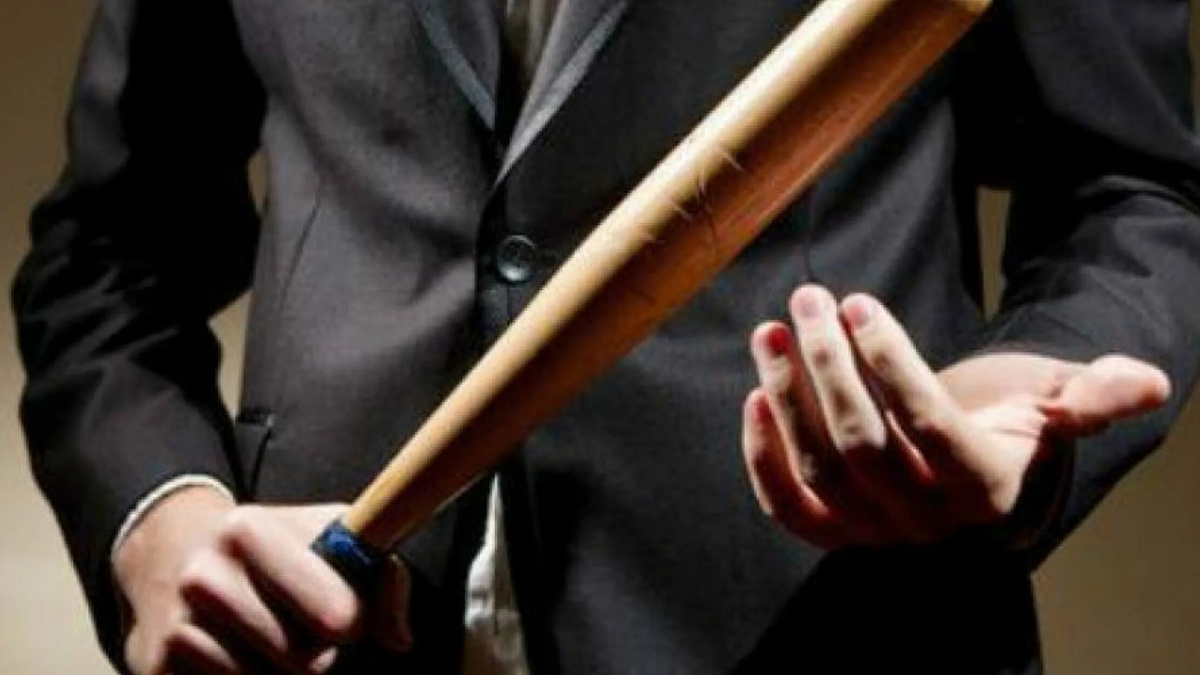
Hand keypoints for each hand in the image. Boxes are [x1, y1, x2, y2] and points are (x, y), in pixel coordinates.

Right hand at [114, 487, 410, 674]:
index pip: (337, 614)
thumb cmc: (273, 546)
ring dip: (280, 670)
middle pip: (305, 661)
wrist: (173, 552)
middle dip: (317, 650)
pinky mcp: (156, 668)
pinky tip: (236, 652)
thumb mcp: (329, 532)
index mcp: (248, 532)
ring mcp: (177, 627)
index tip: (344, 612)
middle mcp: (204, 577)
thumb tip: (399, 639)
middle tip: (300, 624)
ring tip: (266, 634)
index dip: (352, 619)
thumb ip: (379, 572)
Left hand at [741, 284, 1170, 548]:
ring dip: (786, 394)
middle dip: (829, 365)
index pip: (928, 425)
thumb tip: (1147, 382)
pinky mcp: (833, 530)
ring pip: (819, 468)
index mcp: (984, 485)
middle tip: (810, 299)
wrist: (959, 457)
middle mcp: (926, 520)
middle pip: (863, 444)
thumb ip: (1091, 394)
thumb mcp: (1051, 399)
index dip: (890, 364)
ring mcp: (875, 531)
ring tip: (771, 330)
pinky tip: (753, 395)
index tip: (858, 302)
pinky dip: (763, 457)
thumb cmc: (1003, 416)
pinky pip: (788, 507)